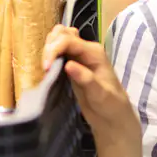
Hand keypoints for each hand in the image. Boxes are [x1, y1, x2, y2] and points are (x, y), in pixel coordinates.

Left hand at [42, 25, 143, 156]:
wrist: (115, 122)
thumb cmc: (96, 99)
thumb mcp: (78, 76)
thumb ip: (67, 57)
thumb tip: (52, 39)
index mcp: (86, 51)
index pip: (62, 35)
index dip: (48, 44)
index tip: (41, 63)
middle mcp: (92, 54)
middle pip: (65, 35)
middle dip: (51, 45)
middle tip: (45, 64)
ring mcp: (98, 70)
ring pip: (75, 45)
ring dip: (59, 49)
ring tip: (50, 64)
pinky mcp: (103, 91)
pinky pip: (89, 78)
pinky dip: (80, 73)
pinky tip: (70, 68)